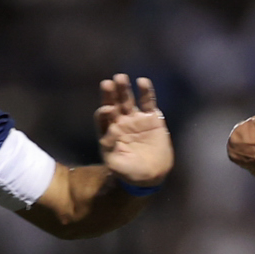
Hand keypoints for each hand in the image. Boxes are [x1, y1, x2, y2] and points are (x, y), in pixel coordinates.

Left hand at [94, 74, 170, 191]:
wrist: (152, 176)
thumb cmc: (130, 172)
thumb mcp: (116, 166)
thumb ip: (110, 149)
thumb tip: (111, 132)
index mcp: (108, 133)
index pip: (102, 118)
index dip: (103, 112)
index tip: (108, 109)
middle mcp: (120, 123)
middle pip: (113, 104)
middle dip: (109, 94)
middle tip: (108, 83)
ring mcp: (136, 119)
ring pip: (128, 100)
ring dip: (124, 89)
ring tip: (120, 77)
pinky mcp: (152, 118)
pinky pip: (148, 102)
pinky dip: (146, 92)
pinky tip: (142, 81)